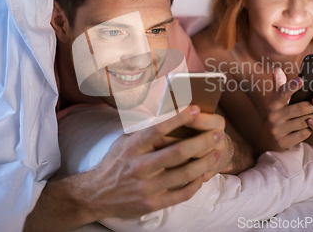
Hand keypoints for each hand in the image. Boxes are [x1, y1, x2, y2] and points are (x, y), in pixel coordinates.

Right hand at [86, 105, 222, 220]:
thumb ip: (144, 131)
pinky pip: (181, 194)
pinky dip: (196, 184)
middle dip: (202, 142)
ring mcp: (147, 187)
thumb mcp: (124, 142)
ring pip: (184, 173)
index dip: (179, 119)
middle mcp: (140, 166)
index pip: (158, 129)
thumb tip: (165, 112)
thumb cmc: (115, 164)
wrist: (96, 195)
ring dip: (205, 163)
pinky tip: (203, 176)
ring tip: (217, 153)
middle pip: (178, 152)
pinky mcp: (152, 203)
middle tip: (217, 135)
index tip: (195, 109)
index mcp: (133, 147)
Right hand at [259, 73, 312, 152]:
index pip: (282, 93)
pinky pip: (303, 134)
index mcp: (272, 103)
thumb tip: (276, 68)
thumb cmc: (280, 113)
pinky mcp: (283, 142)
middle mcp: (273, 116)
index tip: (301, 79)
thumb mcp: (278, 100)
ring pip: (303, 122)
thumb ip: (279, 84)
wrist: (272, 138)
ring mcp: (277, 130)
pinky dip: (311, 129)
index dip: (291, 86)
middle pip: (299, 108)